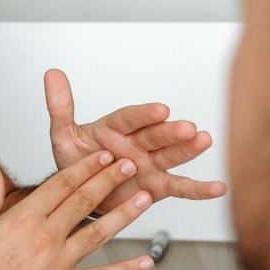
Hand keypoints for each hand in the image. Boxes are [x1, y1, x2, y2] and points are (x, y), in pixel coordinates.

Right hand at [0, 150, 155, 269]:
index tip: (102, 156)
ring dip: (125, 214)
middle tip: (130, 166)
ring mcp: (56, 265)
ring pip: (99, 234)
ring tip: (144, 198)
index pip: (62, 185)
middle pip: (84, 202)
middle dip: (110, 180)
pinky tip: (145, 261)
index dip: (86, 167)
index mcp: (22, 219)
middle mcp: (43, 239)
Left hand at [45, 68, 226, 214]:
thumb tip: (52, 74)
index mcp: (114, 129)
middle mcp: (136, 144)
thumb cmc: (74, 161)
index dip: (144, 115)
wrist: (78, 194)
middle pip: (155, 136)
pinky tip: (218, 187)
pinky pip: (180, 187)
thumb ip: (60, 107)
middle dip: (171, 132)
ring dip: (188, 150)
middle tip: (188, 128)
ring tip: (204, 140)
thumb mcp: (63, 135)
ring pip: (171, 156)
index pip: (130, 119)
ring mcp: (149, 164)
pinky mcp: (156, 186)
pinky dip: (199, 189)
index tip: (160, 109)